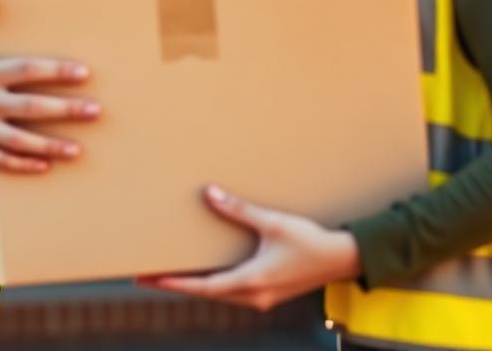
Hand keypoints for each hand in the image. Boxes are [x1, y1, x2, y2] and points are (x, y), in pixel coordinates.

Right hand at [0, 0, 98, 172]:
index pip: (26, 71)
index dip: (56, 71)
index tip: (83, 73)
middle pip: (31, 107)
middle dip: (65, 110)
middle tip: (94, 110)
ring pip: (20, 140)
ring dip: (50, 145)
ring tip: (77, 149)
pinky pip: (3, 161)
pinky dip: (24, 165)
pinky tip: (47, 166)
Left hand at [139, 186, 361, 310]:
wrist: (342, 259)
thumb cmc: (310, 241)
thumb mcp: (272, 222)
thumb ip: (239, 209)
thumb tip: (210, 194)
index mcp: (252, 281)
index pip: (203, 287)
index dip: (174, 283)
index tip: (149, 279)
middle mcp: (254, 295)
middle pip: (207, 293)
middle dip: (178, 284)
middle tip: (149, 276)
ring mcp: (262, 298)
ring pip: (220, 295)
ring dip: (196, 285)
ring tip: (172, 274)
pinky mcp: (269, 294)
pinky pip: (233, 291)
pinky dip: (215, 283)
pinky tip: (206, 273)